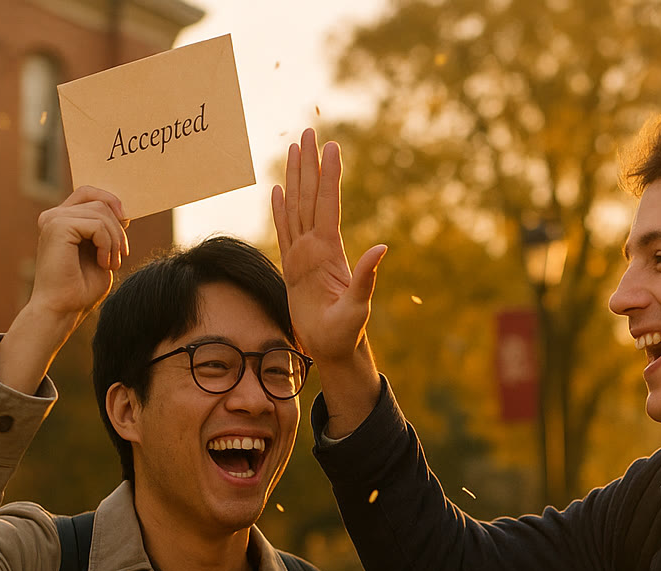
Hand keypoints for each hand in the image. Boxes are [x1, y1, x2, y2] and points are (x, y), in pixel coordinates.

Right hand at [0, 187, 128, 393]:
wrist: (63, 309)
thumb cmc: (81, 289)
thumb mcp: (102, 253)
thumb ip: (106, 231)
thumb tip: (122, 210)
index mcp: (62, 220)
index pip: (89, 192)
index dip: (112, 202)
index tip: (126, 224)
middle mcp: (53, 216)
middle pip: (100, 201)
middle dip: (119, 228)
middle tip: (121, 255)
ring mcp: (53, 219)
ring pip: (101, 212)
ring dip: (115, 240)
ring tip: (111, 263)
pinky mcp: (57, 226)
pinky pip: (97, 224)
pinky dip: (108, 245)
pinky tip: (104, 263)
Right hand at [273, 128, 386, 364]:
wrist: (333, 348)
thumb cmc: (347, 333)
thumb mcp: (358, 306)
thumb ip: (366, 278)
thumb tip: (383, 248)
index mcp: (330, 251)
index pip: (327, 204)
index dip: (328, 175)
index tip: (330, 146)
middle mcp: (317, 247)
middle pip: (310, 196)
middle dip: (309, 164)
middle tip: (308, 132)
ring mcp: (304, 254)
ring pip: (296, 207)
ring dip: (295, 177)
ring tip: (294, 149)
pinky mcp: (293, 266)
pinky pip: (283, 231)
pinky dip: (280, 209)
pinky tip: (277, 190)